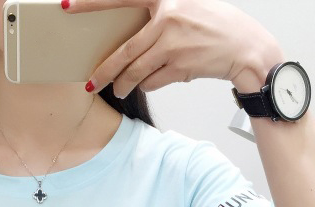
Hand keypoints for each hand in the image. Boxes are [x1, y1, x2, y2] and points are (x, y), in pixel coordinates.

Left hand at [62, 0, 281, 97]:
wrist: (247, 48)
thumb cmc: (217, 27)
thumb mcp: (187, 7)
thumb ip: (159, 14)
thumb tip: (130, 31)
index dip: (91, 2)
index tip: (67, 5)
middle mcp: (166, 18)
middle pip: (124, 51)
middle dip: (103, 71)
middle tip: (91, 83)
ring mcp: (173, 44)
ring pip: (136, 71)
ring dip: (123, 84)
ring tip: (116, 90)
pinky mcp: (180, 66)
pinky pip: (153, 81)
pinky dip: (148, 85)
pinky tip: (149, 84)